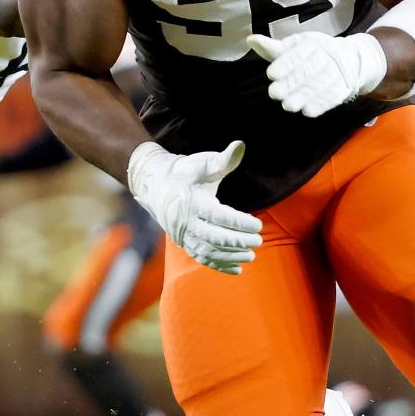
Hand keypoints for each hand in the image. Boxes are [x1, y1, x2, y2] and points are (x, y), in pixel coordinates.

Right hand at [127, 139, 262, 273]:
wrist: (155, 184)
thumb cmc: (186, 171)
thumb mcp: (204, 163)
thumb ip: (224, 160)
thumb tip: (240, 145)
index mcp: (192, 201)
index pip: (218, 215)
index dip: (239, 222)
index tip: (258, 224)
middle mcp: (186, 221)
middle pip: (213, 237)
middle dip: (237, 242)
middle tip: (259, 241)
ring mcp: (183, 235)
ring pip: (208, 251)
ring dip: (230, 256)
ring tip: (251, 256)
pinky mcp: (184, 243)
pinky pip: (201, 258)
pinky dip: (219, 266)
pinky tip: (238, 270)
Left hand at [248, 31, 385, 117]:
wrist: (349, 59)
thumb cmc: (314, 53)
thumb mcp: (295, 47)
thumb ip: (273, 48)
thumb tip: (251, 40)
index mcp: (313, 43)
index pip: (299, 53)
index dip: (285, 64)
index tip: (271, 74)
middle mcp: (327, 56)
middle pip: (308, 70)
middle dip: (291, 83)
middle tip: (274, 93)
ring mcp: (337, 72)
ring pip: (320, 85)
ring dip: (303, 96)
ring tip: (288, 105)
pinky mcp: (344, 88)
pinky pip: (333, 97)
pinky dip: (321, 104)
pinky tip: (307, 111)